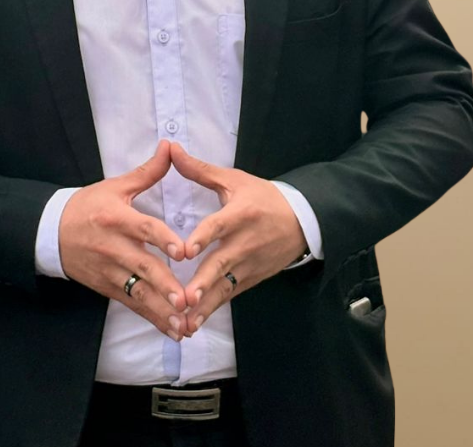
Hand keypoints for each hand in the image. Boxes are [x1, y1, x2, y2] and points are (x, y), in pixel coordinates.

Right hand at [59, 140, 188, 340]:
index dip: (163, 239)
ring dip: (161, 310)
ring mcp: (109, 271)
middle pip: (142, 267)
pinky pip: (132, 304)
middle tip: (186, 299)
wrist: (50, 232)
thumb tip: (169, 147)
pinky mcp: (107, 287)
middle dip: (165, 285)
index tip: (183, 251)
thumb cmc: (88, 205)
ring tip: (183, 324)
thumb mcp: (115, 186)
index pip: (143, 228)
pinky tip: (171, 329)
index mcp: (116, 218)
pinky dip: (151, 317)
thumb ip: (147, 172)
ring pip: (138, 293)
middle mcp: (113, 247)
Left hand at [169, 142, 306, 330]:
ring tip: (186, 322)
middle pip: (222, 263)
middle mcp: (246, 241)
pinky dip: (213, 309)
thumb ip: (199, 170)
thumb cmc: (262, 197)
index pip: (220, 225)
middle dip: (203, 282)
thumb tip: (171, 149)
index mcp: (241, 213)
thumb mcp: (234, 180)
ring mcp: (250, 263)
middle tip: (184, 298)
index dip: (203, 237)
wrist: (302, 219)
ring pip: (225, 286)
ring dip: (205, 304)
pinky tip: (194, 323)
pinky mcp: (252, 278)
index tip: (185, 251)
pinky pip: (230, 295)